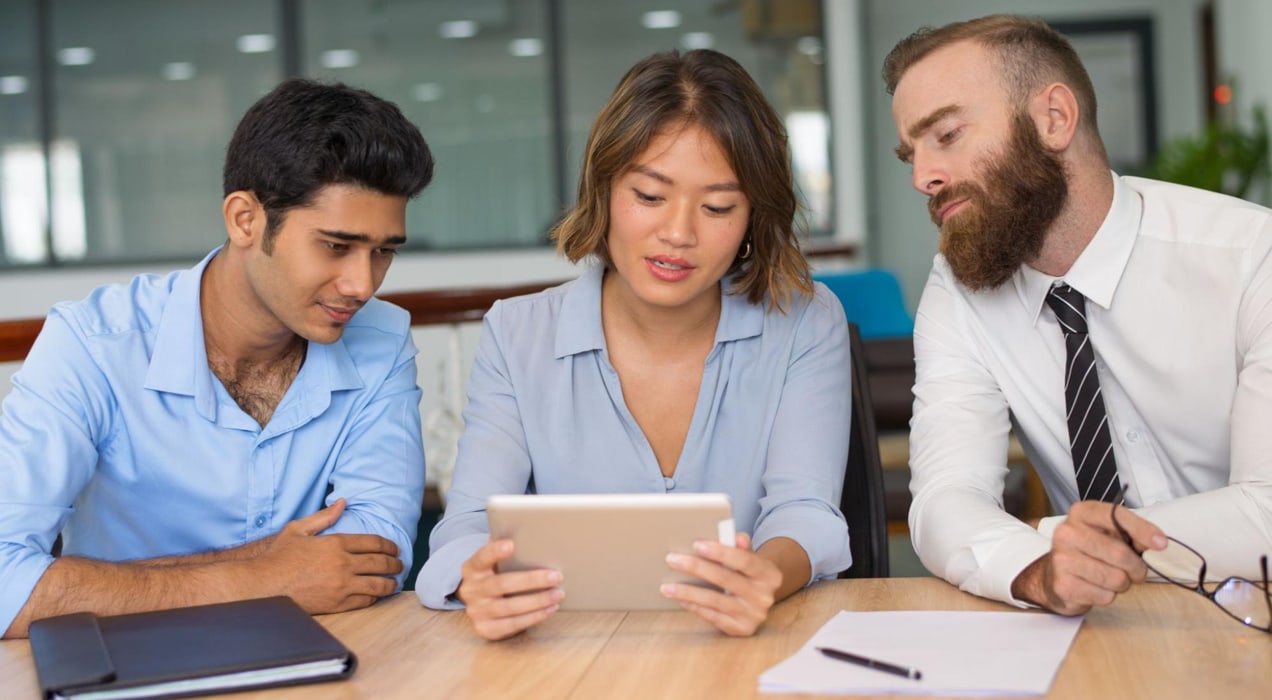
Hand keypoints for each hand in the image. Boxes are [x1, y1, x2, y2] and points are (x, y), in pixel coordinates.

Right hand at [251, 498, 402, 612]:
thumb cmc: (278, 558)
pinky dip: (375, 597)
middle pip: (380, 563)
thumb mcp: (298, 529)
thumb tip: (343, 502)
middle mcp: (342, 564)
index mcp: (335, 543)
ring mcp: (341, 585)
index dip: (389, 546)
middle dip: (395, 564)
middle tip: (399, 565)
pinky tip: (376, 595)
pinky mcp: (337, 604)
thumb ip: (323, 517)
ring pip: (378, 584)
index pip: (373, 542)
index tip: (395, 549)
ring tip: (394, 581)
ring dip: (390, 583)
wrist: (262, 587)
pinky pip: (365, 601)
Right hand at [457, 539, 563, 640]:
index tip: (512, 545)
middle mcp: (471, 590)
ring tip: (558, 594)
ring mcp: (476, 611)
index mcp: (472, 568)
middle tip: (556, 576)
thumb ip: (504, 550)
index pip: (482, 557)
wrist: (477, 603)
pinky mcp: (486, 628)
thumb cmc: (494, 575)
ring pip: (510, 607)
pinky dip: (534, 617)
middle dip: (531, 580)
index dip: (495, 551)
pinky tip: (549, 609)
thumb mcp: (493, 562)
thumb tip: (530, 536)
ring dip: (538, 601)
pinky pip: (512, 624)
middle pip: (502, 584)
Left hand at [660, 532, 781, 635]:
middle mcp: (764, 597)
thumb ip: (742, 547)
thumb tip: (737, 537)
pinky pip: (714, 617)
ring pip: (716, 601)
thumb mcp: (750, 558)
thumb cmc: (748, 573)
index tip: (696, 545)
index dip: (721, 553)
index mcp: (770, 574)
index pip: (745, 561)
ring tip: (667, 586)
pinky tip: (681, 600)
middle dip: (697, 568)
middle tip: (672, 560)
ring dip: (688, 592)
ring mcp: (754, 615)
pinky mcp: (742, 629)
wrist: (761, 599)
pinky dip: (696, 607)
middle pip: (726, 580)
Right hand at [1012, 500, 1167, 614]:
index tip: (1161, 544)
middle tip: (1134, 571)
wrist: (1053, 574)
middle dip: (1136, 567)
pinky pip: (1105, 596)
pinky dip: (1107, 596)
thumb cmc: (1089, 551)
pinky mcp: (1063, 585)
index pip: (1116, 516)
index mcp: (1081, 513)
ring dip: (1121, 583)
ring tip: (1110, 578)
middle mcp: (1066, 533)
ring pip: (1115, 579)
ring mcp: (1061, 559)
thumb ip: (1132, 533)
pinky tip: (1095, 587)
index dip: (1142, 530)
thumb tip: (1157, 542)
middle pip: (1120, 554)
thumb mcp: (1109, 534)